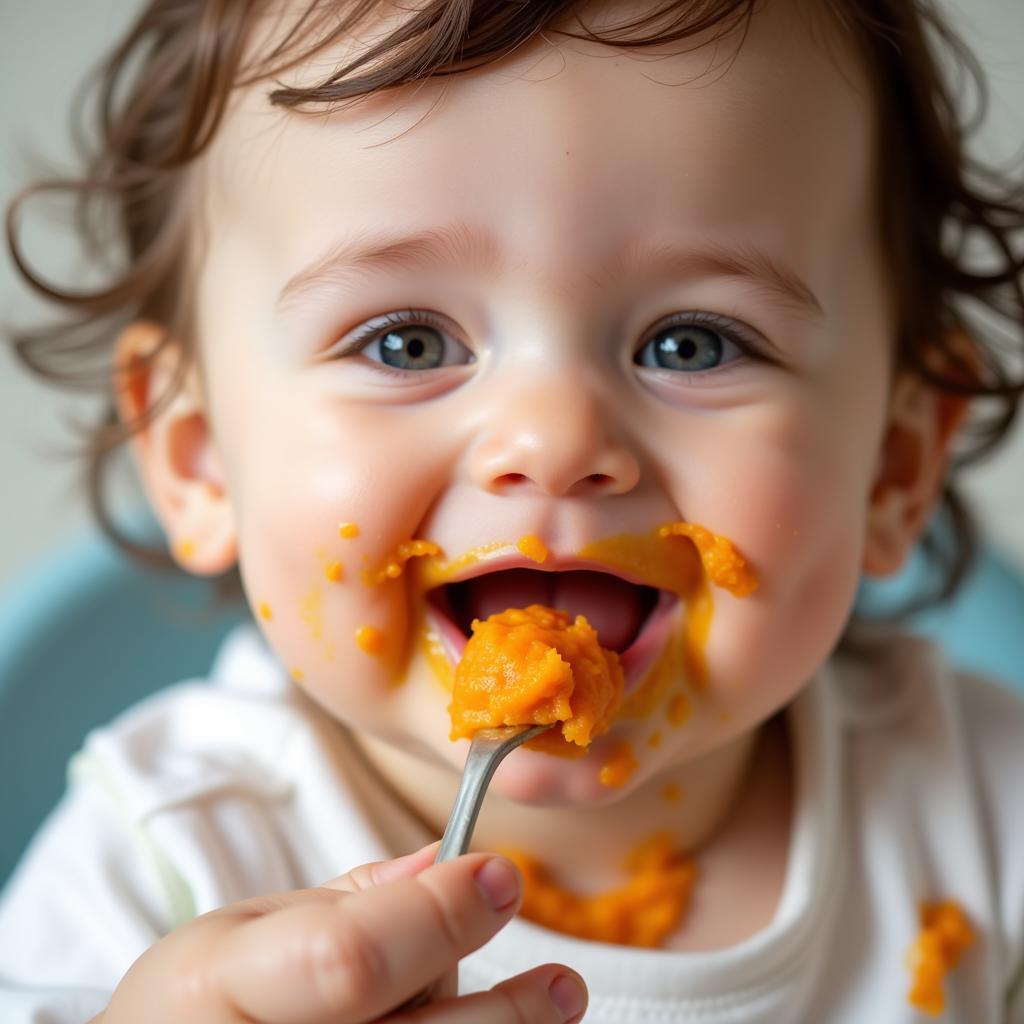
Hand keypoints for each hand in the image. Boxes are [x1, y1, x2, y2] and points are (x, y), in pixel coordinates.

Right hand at [96, 843, 586, 1022]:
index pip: (351, 959)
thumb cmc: (189, 1006)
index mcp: (221, 989)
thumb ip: (346, 902)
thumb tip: (447, 864)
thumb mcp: (240, 932)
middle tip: (561, 982)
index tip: (499, 873)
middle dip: (504, 1010)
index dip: (438, 916)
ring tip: (551, 1008)